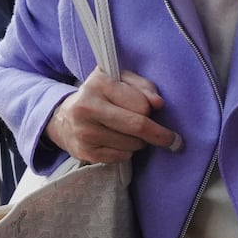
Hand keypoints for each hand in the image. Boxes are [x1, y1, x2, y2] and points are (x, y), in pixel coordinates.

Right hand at [46, 69, 181, 163]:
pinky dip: (128, 152)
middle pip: (138, 126)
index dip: (150, 109)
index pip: (141, 104)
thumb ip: (144, 87)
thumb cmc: (102, 96)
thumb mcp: (122, 81)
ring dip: (140, 142)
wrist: (63, 118)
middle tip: (174, 140)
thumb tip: (158, 104)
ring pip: (132, 144)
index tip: (154, 110)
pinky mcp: (85, 152)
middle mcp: (87, 107)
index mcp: (98, 83)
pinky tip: (119, 142)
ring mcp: (84, 132)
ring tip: (130, 133)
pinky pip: (122, 157)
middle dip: (160, 134)